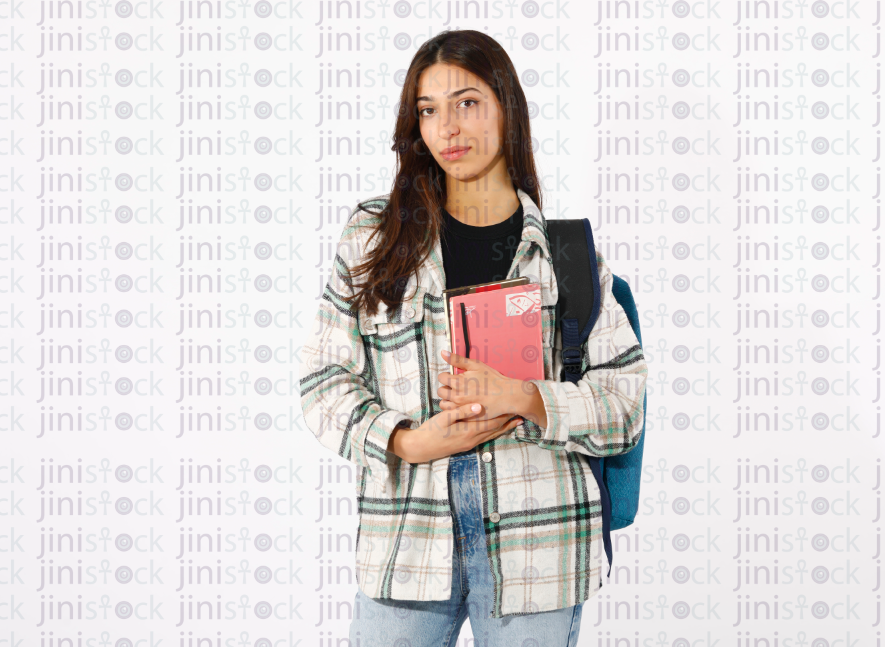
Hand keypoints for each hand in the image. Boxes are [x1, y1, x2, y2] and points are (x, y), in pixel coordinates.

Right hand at [387, 402, 522, 463]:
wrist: (420, 448)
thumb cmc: (430, 431)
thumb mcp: (444, 418)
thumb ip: (462, 411)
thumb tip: (480, 406)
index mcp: (469, 431)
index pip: (492, 421)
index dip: (504, 414)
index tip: (514, 405)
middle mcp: (472, 439)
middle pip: (496, 429)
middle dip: (509, 421)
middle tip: (522, 412)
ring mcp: (470, 444)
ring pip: (492, 435)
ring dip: (504, 427)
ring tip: (515, 421)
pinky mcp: (466, 445)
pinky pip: (485, 437)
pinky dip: (494, 431)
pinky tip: (497, 428)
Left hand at [436, 349, 546, 427]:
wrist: (506, 396)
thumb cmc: (492, 379)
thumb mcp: (475, 365)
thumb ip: (457, 359)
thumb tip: (442, 353)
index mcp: (458, 382)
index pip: (441, 377)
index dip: (447, 376)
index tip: (454, 377)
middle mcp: (456, 396)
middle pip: (440, 391)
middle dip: (447, 387)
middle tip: (457, 386)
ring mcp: (460, 408)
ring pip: (443, 403)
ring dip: (448, 399)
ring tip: (458, 396)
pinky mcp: (465, 416)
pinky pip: (451, 413)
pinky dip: (453, 409)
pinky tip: (462, 405)